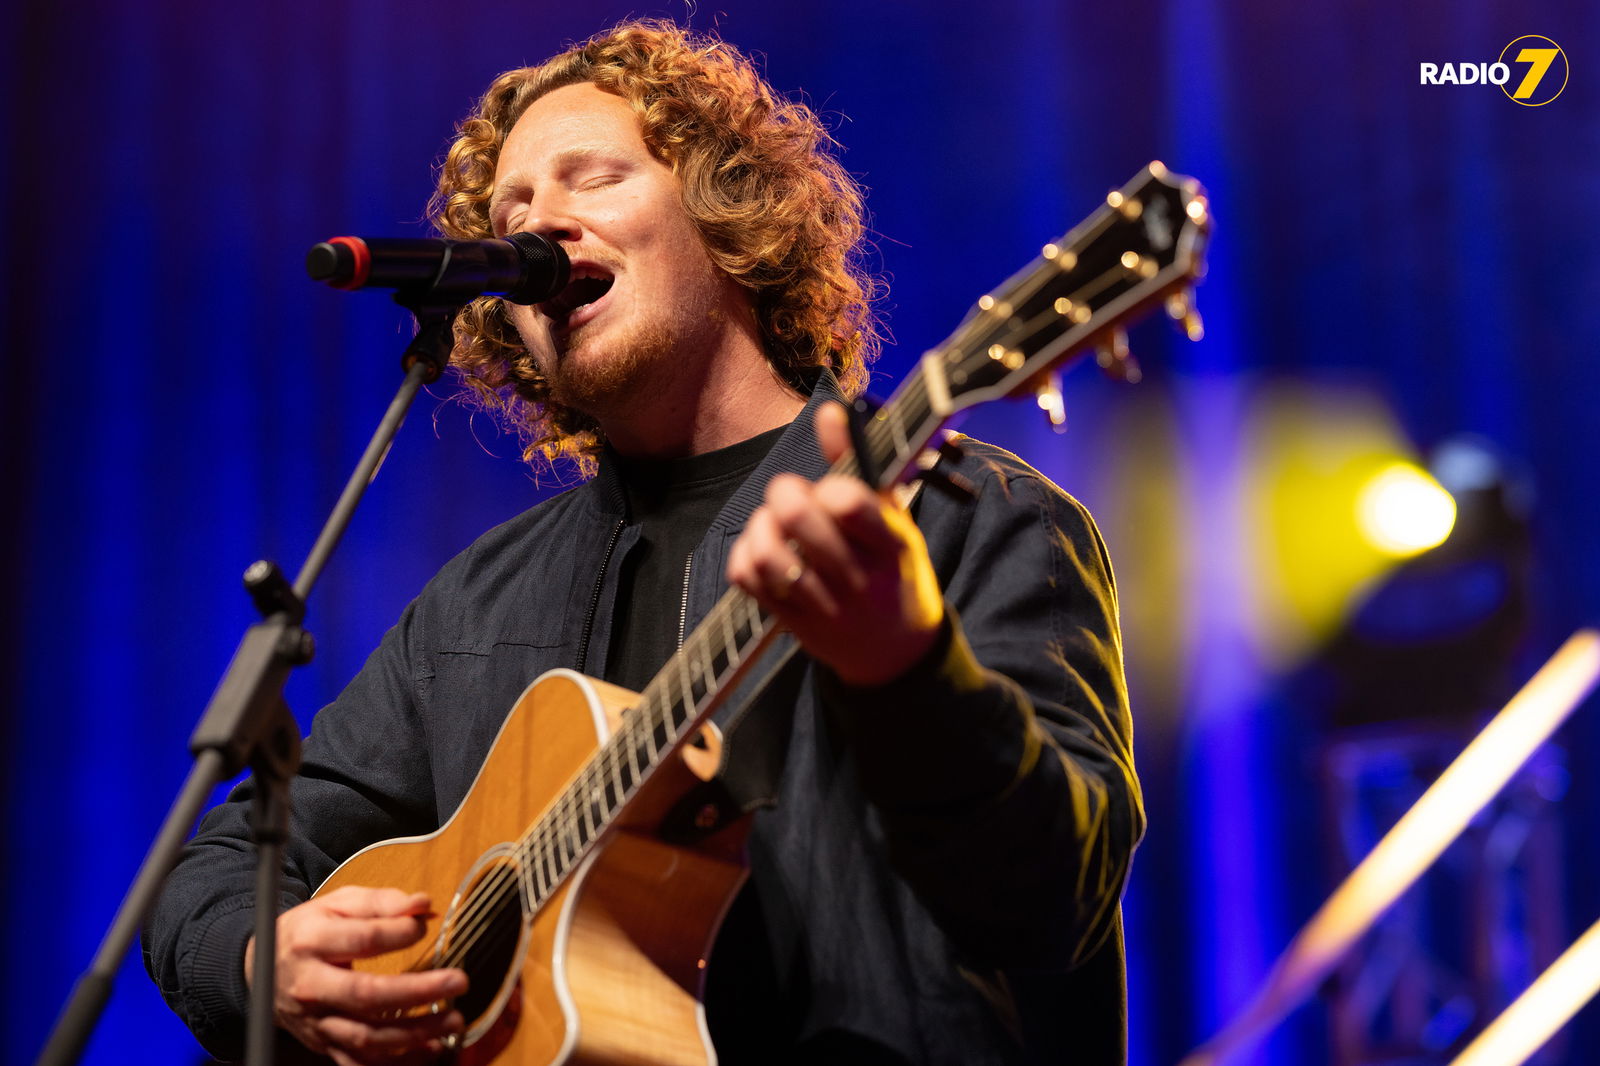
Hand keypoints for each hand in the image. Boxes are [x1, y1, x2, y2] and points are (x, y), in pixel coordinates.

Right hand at [244, 885, 466, 1065]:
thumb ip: (380, 902)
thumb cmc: (308, 932)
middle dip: (417, 991)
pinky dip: (396, 1063)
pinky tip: (430, 1050)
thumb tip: (423, 905)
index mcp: (312, 942)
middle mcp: (312, 986)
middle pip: (366, 995)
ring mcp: (317, 1022)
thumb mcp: (337, 904)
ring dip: (415, 1033)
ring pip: (366, 1037)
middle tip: (458, 981)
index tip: (425, 927)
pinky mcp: (323, 1045)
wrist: (263, 971)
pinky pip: (360, 1063)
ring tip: (453, 1019)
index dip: (399, 933)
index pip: (362, 939)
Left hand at [728, 401, 944, 685]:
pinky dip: (744, 553)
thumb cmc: (893, 570)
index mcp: (892, 547)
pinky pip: (748, 580)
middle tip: (789, 494)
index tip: (830, 490)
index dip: (828, 487)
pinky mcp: (792, 623)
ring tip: (772, 523)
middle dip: (784, 493)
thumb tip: (828, 410)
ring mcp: (824, 606)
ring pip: (767, 555)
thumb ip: (857, 464)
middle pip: (797, 521)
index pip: (849, 504)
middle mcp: (859, 579)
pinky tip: (762, 548)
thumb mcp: (894, 519)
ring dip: (760, 526)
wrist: (897, 652)